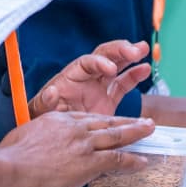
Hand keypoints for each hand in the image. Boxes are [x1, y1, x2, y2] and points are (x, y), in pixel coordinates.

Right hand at [0, 113, 154, 186]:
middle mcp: (75, 128)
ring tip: (150, 131)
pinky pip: (116, 160)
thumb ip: (37, 139)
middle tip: (143, 121)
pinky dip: (132, 160)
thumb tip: (38, 150)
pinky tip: (143, 161)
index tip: (113, 123)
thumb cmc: (10, 157)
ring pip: (116, 136)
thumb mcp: (24, 137)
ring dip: (136, 133)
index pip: (87, 119)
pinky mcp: (89, 163)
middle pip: (107, 123)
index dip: (103, 122)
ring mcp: (84, 145)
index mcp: (58, 120)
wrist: (11, 168)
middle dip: (127, 122)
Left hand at [30, 40, 151, 117]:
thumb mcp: (40, 112)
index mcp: (70, 77)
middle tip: (135, 51)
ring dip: (129, 56)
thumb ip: (45, 102)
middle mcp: (86, 78)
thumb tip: (51, 91)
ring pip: (116, 65)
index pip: (87, 63)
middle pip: (104, 56)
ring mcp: (98, 87)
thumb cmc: (43, 119)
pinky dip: (134, 75)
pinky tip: (145, 69)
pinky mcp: (107, 99)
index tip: (111, 69)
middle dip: (119, 51)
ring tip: (143, 49)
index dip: (99, 63)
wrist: (51, 137)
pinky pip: (122, 83)